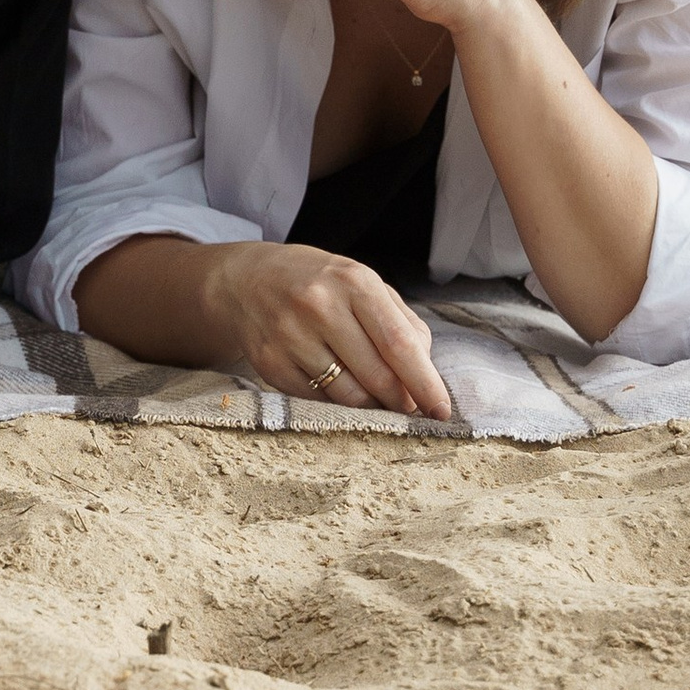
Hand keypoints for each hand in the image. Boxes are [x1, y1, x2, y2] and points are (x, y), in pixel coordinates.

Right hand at [206, 239, 454, 418]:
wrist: (247, 280)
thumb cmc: (319, 283)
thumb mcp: (363, 283)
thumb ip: (401, 322)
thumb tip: (426, 372)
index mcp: (353, 281)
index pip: (399, 343)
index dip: (425, 382)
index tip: (441, 409)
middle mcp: (319, 306)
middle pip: (377, 375)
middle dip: (400, 400)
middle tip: (409, 407)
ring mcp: (290, 336)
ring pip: (348, 396)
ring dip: (370, 405)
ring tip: (373, 395)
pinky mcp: (271, 364)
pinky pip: (318, 402)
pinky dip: (335, 402)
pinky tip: (334, 384)